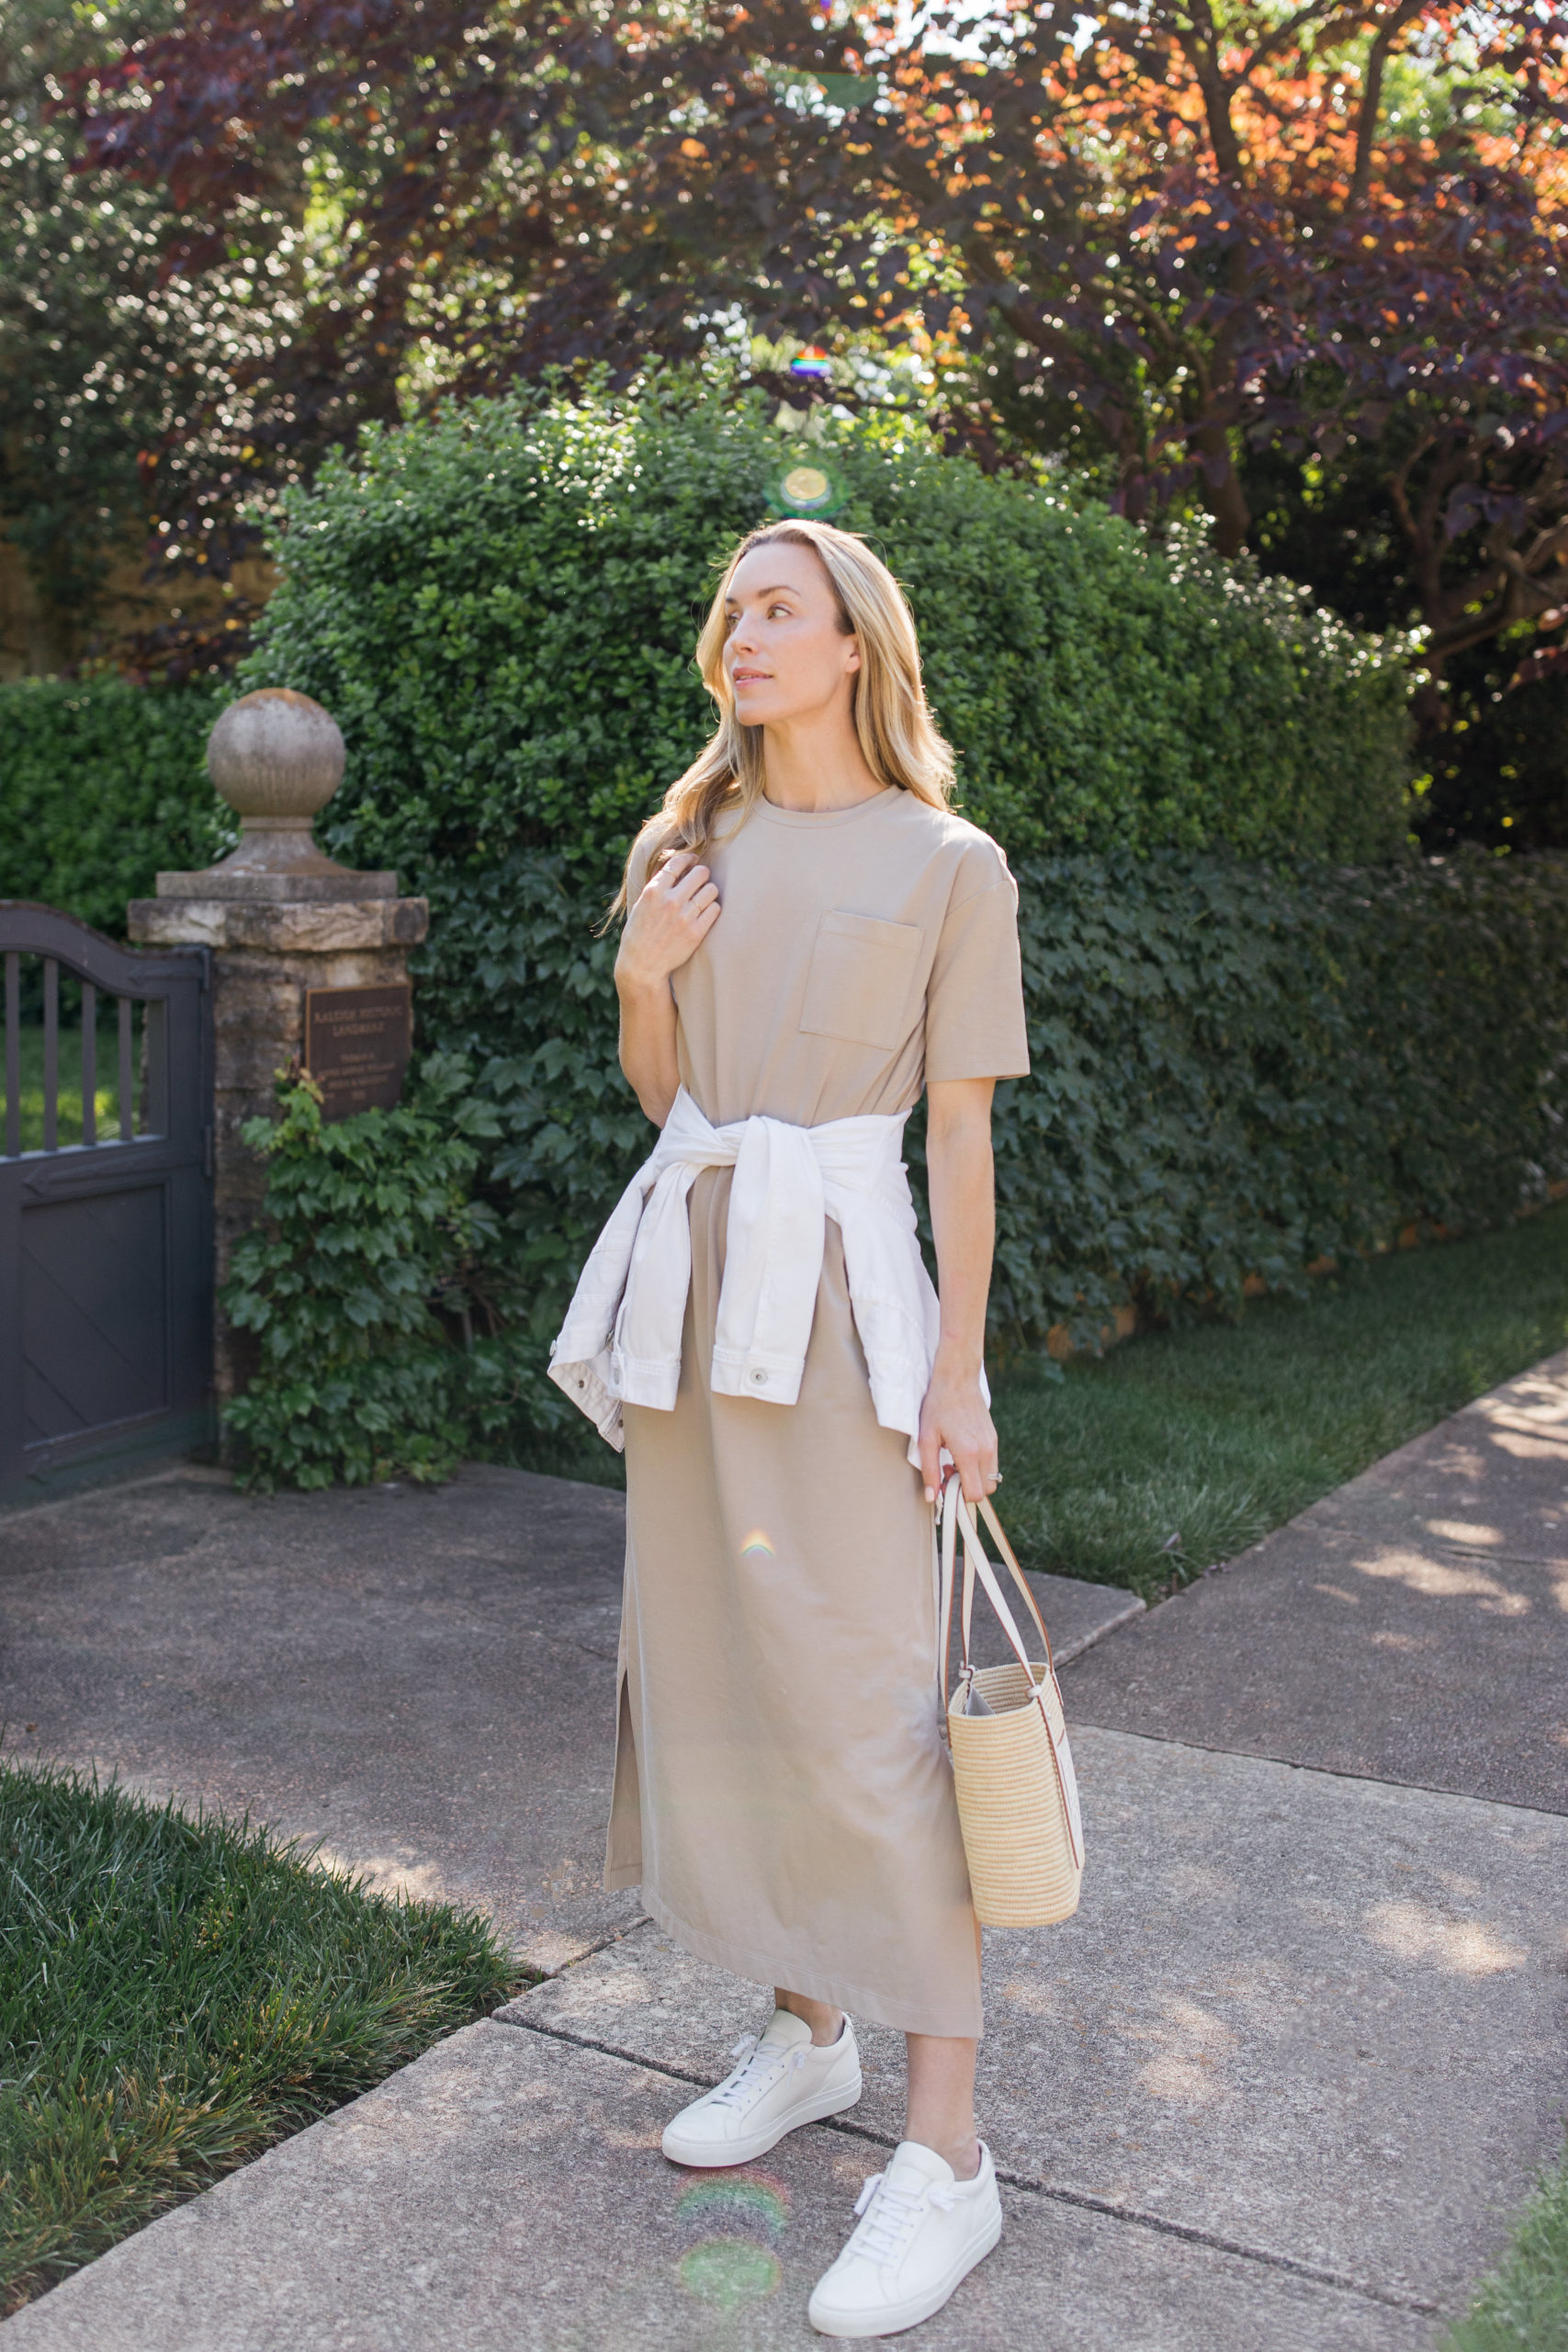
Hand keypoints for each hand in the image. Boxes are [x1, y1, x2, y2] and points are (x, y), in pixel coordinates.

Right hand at [615, 853, 718, 995]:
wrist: (642, 966)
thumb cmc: (639, 934)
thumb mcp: (641, 905)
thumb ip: (657, 887)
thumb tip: (676, 869)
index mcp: (653, 891)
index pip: (677, 863)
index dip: (688, 859)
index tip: (693, 861)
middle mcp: (670, 901)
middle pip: (700, 873)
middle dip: (702, 874)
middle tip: (701, 881)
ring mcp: (684, 917)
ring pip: (711, 890)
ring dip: (709, 892)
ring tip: (703, 898)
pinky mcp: (696, 932)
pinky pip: (715, 909)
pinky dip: (712, 908)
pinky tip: (705, 913)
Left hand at [917, 1347, 998, 1505]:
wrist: (958, 1380)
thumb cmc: (938, 1407)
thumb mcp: (926, 1439)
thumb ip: (929, 1470)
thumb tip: (932, 1498)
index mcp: (969, 1453)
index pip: (975, 1494)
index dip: (959, 1497)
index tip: (945, 1483)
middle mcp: (986, 1451)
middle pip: (985, 1491)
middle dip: (967, 1488)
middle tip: (947, 1471)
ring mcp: (992, 1445)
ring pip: (990, 1479)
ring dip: (973, 1478)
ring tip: (953, 1461)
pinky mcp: (994, 1439)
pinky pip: (991, 1465)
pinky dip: (978, 1467)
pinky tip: (961, 1452)